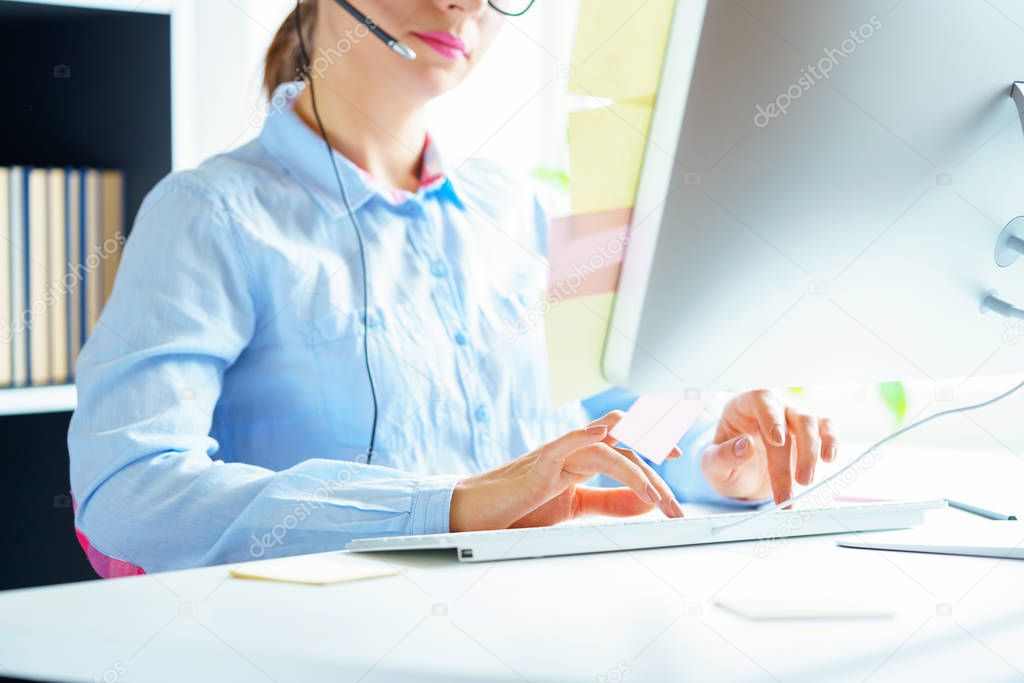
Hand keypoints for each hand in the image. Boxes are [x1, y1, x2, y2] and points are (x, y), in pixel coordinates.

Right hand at [450, 411, 683, 532]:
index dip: (652, 442)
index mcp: (582, 457)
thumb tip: (648, 501)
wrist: (476, 515)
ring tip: (655, 496)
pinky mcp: (537, 467)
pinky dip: (582, 436)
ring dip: (634, 471)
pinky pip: (561, 444)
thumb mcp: (574, 506)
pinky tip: (602, 434)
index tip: (676, 453)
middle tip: (675, 487)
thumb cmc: (519, 507)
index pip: (625, 441)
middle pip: (623, 438)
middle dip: (654, 457)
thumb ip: (610, 502)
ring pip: (604, 445)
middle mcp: (573, 449)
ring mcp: (555, 454)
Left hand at [701, 390, 838, 504]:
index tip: (777, 440)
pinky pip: (826, 427)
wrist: (741, 478)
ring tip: (805, 482)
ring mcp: (790, 418)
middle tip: (796, 483)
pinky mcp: (809, 432)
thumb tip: (745, 445)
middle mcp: (769, 408)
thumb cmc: (725, 464)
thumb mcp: (712, 465)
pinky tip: (829, 458)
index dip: (771, 417)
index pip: (760, 399)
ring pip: (810, 422)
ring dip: (811, 453)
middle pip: (789, 417)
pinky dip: (832, 441)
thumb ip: (723, 456)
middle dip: (794, 454)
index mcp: (742, 407)